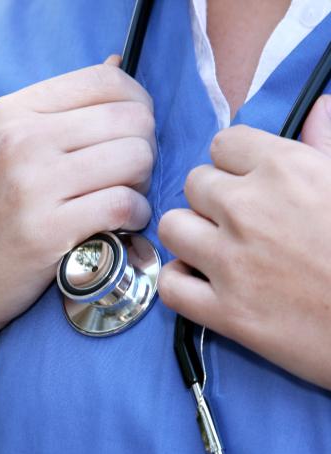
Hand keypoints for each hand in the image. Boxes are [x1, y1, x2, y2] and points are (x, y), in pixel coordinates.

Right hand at [0, 56, 155, 358]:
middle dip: (144, 150)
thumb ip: (56, 112)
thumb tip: (118, 64)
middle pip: (131, 120)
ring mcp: (33, 186)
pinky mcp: (48, 232)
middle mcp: (21, 140)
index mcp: (11, 112)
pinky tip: (121, 227)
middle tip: (128, 177)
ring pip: (135, 159)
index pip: (107, 81)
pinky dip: (137, 217)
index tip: (134, 135)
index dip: (138, 106)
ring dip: (142, 184)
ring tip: (123, 202)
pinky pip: (125, 206)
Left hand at [158, 95, 330, 387]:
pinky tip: (201, 284)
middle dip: (211, 198)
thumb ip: (326, 144)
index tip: (248, 182)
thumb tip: (317, 108)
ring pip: (171, 227)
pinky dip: (179, 284)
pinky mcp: (226, 313)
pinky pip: (170, 286)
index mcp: (286, 169)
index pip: (224, 144)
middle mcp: (248, 210)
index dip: (234, 164)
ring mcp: (232, 263)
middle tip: (236, 220)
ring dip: (188, 235)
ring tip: (212, 249)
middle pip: (193, 184)